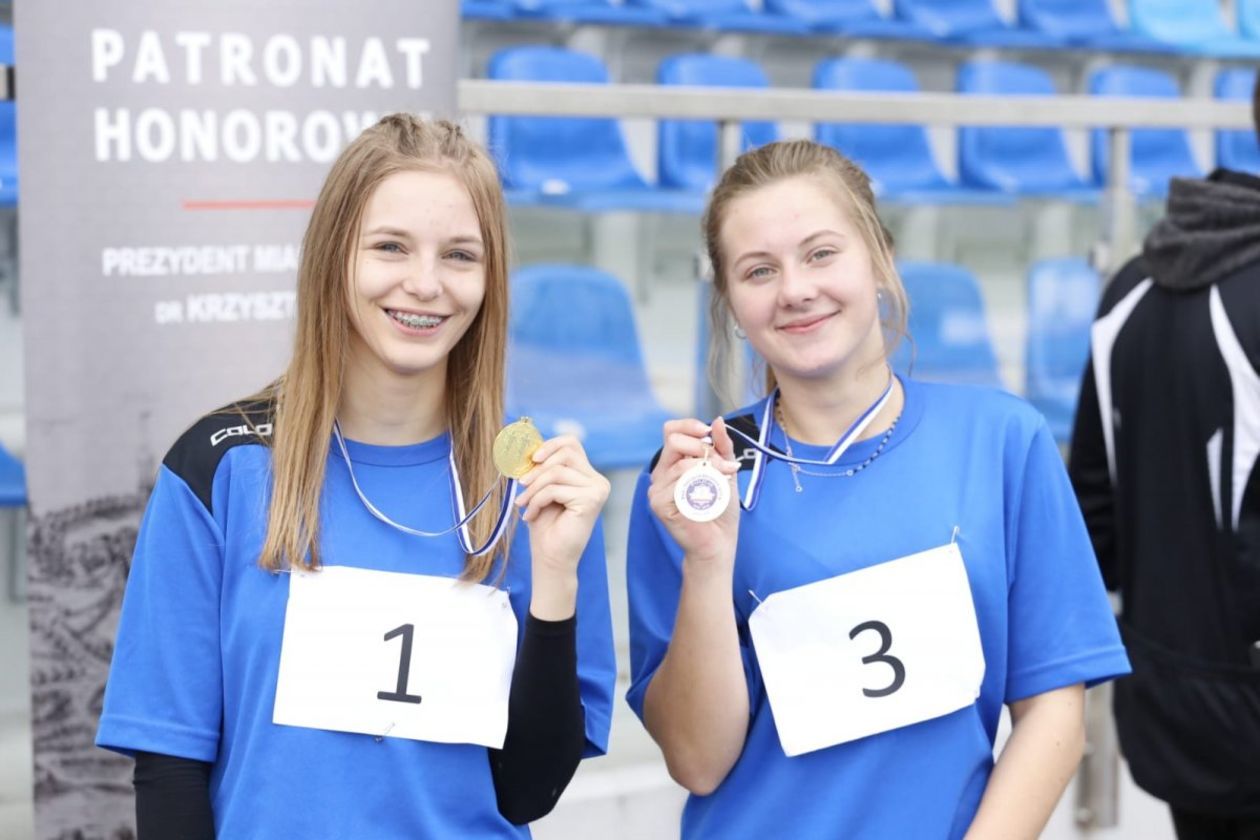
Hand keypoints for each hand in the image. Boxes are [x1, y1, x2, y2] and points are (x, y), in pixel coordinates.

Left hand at [516, 435, 610, 579]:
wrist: (551, 557)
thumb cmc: (545, 524)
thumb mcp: (541, 488)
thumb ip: (542, 467)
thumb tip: (528, 447)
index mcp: (588, 475)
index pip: (571, 443)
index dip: (549, 445)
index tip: (531, 459)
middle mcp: (598, 480)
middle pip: (564, 454)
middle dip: (537, 469)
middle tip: (521, 485)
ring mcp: (598, 490)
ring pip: (557, 472)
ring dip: (534, 488)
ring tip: (523, 503)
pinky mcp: (591, 500)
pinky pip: (555, 489)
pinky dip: (536, 501)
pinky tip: (531, 515)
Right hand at [647, 417, 740, 566]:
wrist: (719, 541)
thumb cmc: (720, 508)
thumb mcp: (726, 470)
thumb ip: (722, 446)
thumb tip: (718, 421)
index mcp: (674, 461)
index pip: (671, 430)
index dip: (689, 425)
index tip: (707, 433)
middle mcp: (661, 472)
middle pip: (673, 440)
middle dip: (702, 448)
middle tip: (722, 465)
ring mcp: (657, 488)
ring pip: (681, 463)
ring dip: (709, 469)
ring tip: (723, 482)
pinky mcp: (658, 503)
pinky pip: (678, 483)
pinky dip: (699, 486)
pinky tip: (708, 497)